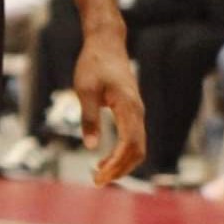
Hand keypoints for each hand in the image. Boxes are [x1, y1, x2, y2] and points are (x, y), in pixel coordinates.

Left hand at [73, 27, 145, 185]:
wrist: (106, 43)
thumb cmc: (94, 63)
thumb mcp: (85, 89)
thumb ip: (89, 117)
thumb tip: (91, 147)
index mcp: (128, 107)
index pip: (129, 145)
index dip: (116, 164)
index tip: (98, 175)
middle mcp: (138, 112)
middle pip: (138, 151)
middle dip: (120, 170)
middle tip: (97, 180)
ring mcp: (137, 112)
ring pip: (138, 147)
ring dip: (122, 164)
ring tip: (99, 173)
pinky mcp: (132, 111)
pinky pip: (133, 139)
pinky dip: (123, 154)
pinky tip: (105, 159)